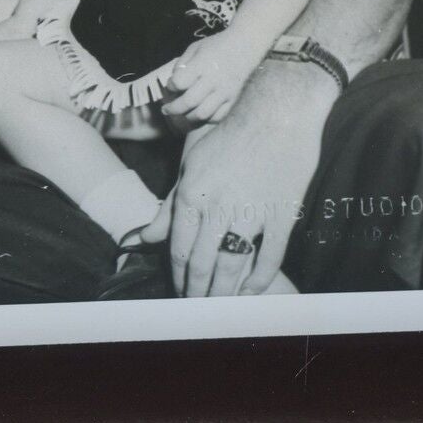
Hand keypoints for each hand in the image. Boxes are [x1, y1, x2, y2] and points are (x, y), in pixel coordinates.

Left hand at [149, 63, 335, 295]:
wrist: (275, 114)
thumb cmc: (227, 137)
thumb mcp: (189, 165)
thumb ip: (168, 207)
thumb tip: (140, 237)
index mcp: (192, 194)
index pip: (179, 248)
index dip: (177, 275)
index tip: (178, 291)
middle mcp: (218, 207)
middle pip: (203, 263)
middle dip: (196, 291)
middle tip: (195, 307)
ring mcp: (251, 213)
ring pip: (232, 266)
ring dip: (222, 292)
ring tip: (217, 307)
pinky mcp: (281, 216)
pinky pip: (269, 258)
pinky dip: (259, 281)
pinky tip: (249, 292)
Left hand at [160, 32, 268, 125]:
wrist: (245, 47)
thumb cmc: (216, 46)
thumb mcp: (195, 48)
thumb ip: (182, 65)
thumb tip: (173, 84)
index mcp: (202, 65)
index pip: (180, 82)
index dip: (171, 86)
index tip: (170, 85)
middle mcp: (213, 80)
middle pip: (189, 102)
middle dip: (173, 108)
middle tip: (165, 109)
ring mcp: (224, 92)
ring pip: (202, 114)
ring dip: (188, 117)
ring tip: (181, 114)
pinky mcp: (233, 100)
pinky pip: (217, 117)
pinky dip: (205, 118)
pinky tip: (198, 113)